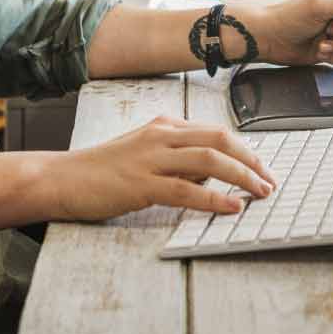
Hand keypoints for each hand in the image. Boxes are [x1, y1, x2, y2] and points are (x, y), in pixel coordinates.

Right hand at [47, 116, 276, 219]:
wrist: (63, 178)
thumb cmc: (103, 170)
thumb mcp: (145, 155)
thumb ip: (177, 159)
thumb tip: (212, 174)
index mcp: (164, 126)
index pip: (216, 132)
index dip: (245, 149)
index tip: (263, 169)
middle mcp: (161, 136)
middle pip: (220, 140)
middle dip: (251, 160)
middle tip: (270, 182)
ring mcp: (151, 158)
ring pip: (209, 160)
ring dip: (242, 177)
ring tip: (260, 193)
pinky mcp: (141, 183)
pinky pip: (186, 190)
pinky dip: (214, 198)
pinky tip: (232, 207)